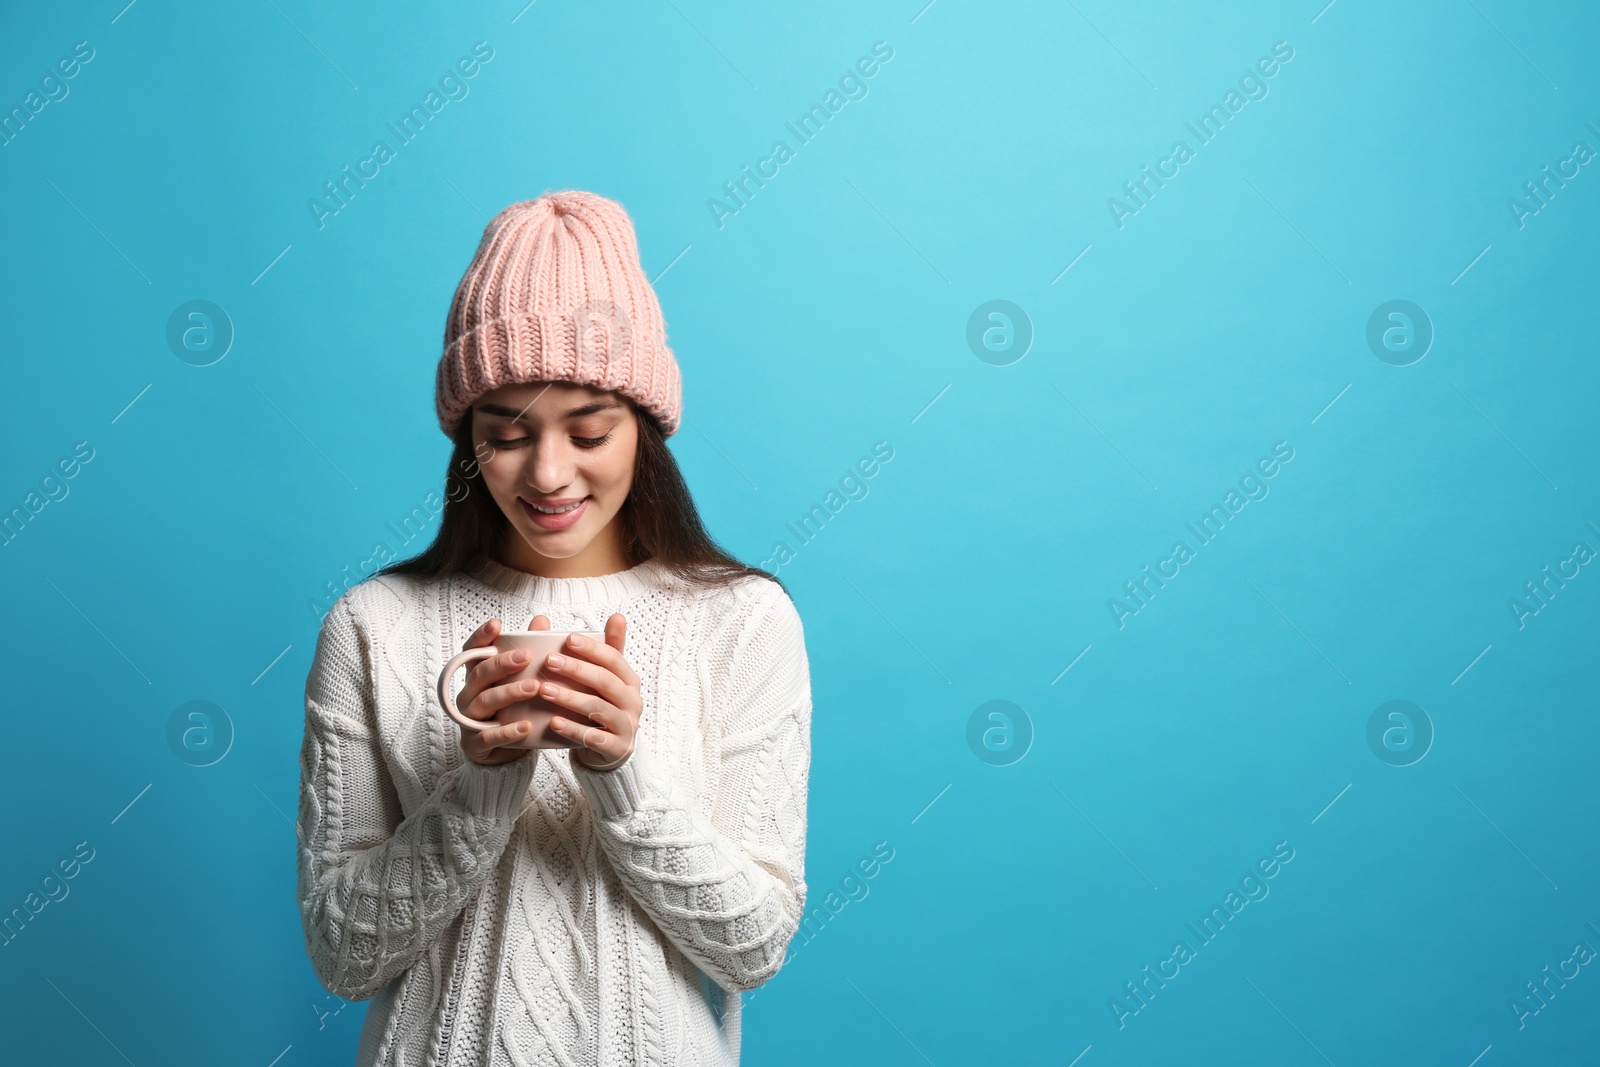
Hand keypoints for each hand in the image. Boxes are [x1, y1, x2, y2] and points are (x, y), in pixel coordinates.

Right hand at [455, 614, 553, 766]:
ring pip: (484, 702)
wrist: (503, 752)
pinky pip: (488, 736)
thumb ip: (528, 650)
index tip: (496, 624)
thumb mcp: (520, 680)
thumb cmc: (512, 709)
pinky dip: (507, 731)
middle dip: (501, 664)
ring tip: (534, 687)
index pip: (473, 652)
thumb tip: (541, 620)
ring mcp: (469, 719)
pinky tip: (526, 726)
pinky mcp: (475, 743)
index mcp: (478, 675)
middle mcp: (469, 694)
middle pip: (479, 674)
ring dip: (509, 693)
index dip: (481, 637)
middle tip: (526, 656)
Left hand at [541, 613, 641, 770]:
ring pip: (599, 709)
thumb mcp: (607, 679)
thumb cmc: (604, 708)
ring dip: (570, 699)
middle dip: (577, 670)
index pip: (614, 659)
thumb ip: (608, 650)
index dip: (592, 649)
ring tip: (544, 690)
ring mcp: (627, 726)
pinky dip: (573, 730)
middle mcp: (633, 702)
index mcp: (630, 681)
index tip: (568, 638)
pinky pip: (594, 738)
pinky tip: (553, 722)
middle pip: (605, 682)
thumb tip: (617, 615)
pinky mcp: (618, 748)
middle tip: (549, 661)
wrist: (610, 750)